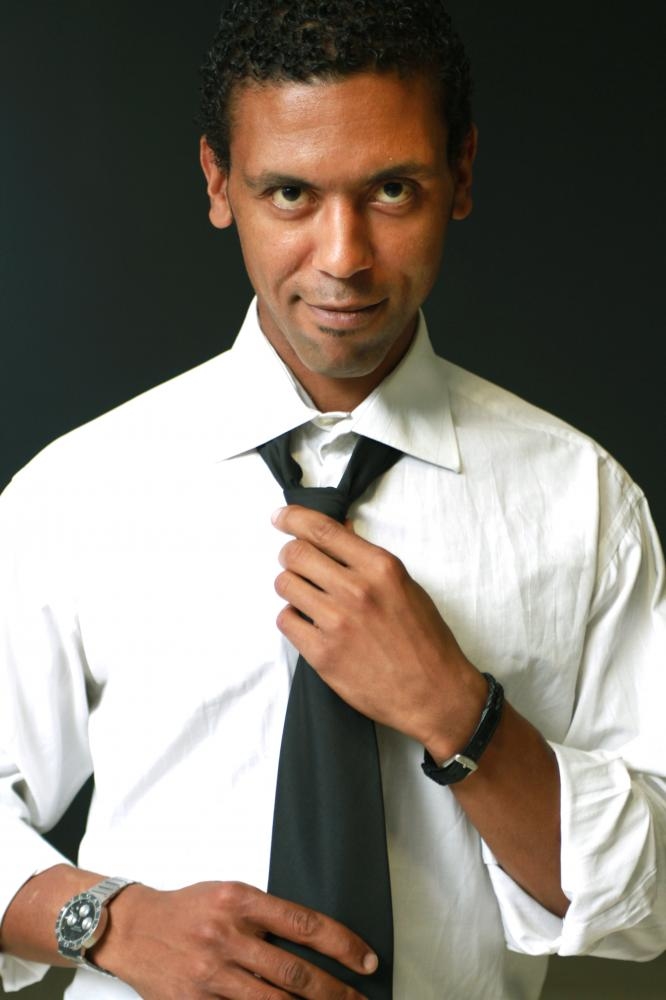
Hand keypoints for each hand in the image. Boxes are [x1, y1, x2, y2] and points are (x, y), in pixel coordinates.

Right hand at [92, 880, 377, 998]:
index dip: (342, 945)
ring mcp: (210, 974)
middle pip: (295, 972)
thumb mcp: (228, 893)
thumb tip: (316, 942)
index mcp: (240, 901)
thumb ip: (267, 914)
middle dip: (336, 991)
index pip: (304, 925)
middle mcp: (227, 937)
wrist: (133, 928)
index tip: (367, 960)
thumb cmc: (187, 908)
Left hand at [271, 505, 486, 759]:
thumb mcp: (405, 586)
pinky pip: (285, 621)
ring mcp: (336, 622)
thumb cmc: (425, 640)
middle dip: (290, 555)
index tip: (279, 517)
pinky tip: (308, 622)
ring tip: (307, 597)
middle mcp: (356, 590)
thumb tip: (341, 531)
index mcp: (380, 568)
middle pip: (295, 554)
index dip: (293, 518)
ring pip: (284, 585)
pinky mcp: (322, 654)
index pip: (322, 530)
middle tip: (296, 563)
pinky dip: (292, 618)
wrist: (435, 694)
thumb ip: (369, 560)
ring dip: (291, 587)